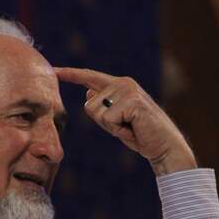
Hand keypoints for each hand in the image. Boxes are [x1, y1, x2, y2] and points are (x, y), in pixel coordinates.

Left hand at [55, 67, 196, 175]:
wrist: (165, 147)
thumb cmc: (142, 135)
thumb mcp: (117, 119)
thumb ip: (103, 106)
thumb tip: (88, 92)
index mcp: (120, 85)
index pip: (89, 77)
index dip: (70, 74)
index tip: (53, 70)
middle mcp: (123, 83)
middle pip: (89, 105)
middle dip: (103, 123)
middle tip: (125, 127)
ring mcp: (128, 90)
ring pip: (97, 113)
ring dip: (111, 127)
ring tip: (130, 127)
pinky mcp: (132, 101)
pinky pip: (108, 120)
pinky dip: (119, 131)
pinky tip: (135, 129)